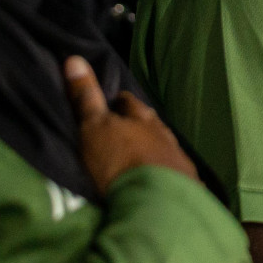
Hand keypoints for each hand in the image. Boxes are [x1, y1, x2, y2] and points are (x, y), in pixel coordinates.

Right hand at [65, 56, 199, 193]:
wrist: (156, 203)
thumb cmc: (119, 160)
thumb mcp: (95, 128)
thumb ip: (87, 98)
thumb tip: (74, 59)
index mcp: (142, 118)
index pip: (129, 102)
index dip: (119, 102)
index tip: (112, 104)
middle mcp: (164, 133)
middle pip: (151, 123)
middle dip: (140, 125)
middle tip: (126, 131)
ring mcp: (178, 158)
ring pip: (164, 146)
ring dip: (154, 150)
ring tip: (142, 158)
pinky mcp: (187, 184)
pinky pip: (175, 172)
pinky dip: (165, 173)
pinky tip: (159, 181)